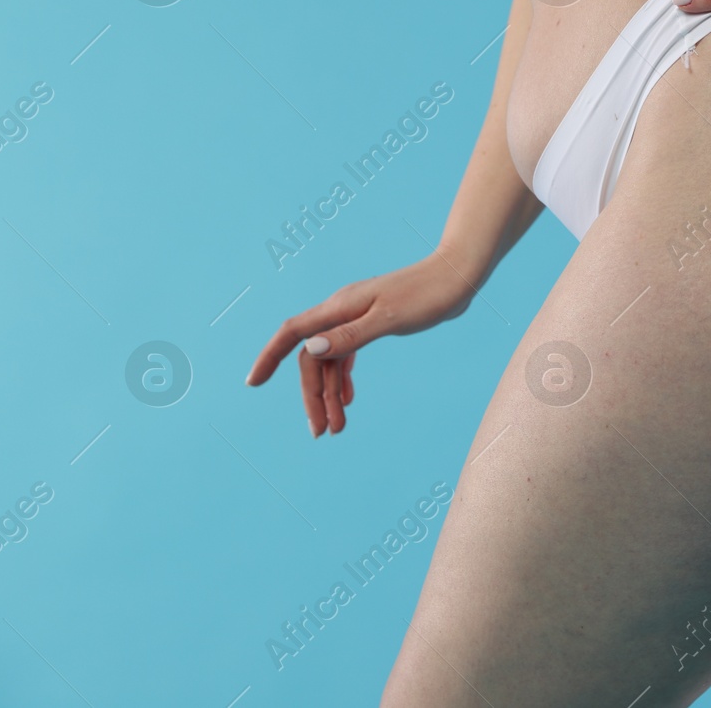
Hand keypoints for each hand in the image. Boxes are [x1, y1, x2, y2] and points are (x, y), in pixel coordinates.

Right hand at [245, 252, 478, 436]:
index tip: (253, 383)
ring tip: (337, 427)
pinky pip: (346, 354)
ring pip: (331, 360)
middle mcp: (342, 312)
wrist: (457, 278)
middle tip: (322, 432)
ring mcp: (356, 317)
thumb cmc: (427, 295)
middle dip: (312, 396)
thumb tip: (312, 349)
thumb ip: (351, 336)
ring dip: (330, 394)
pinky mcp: (372, 323)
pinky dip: (343, 379)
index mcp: (340, 307)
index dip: (269, 357)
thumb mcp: (390, 319)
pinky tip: (347, 401)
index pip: (293, 333)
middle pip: (313, 358)